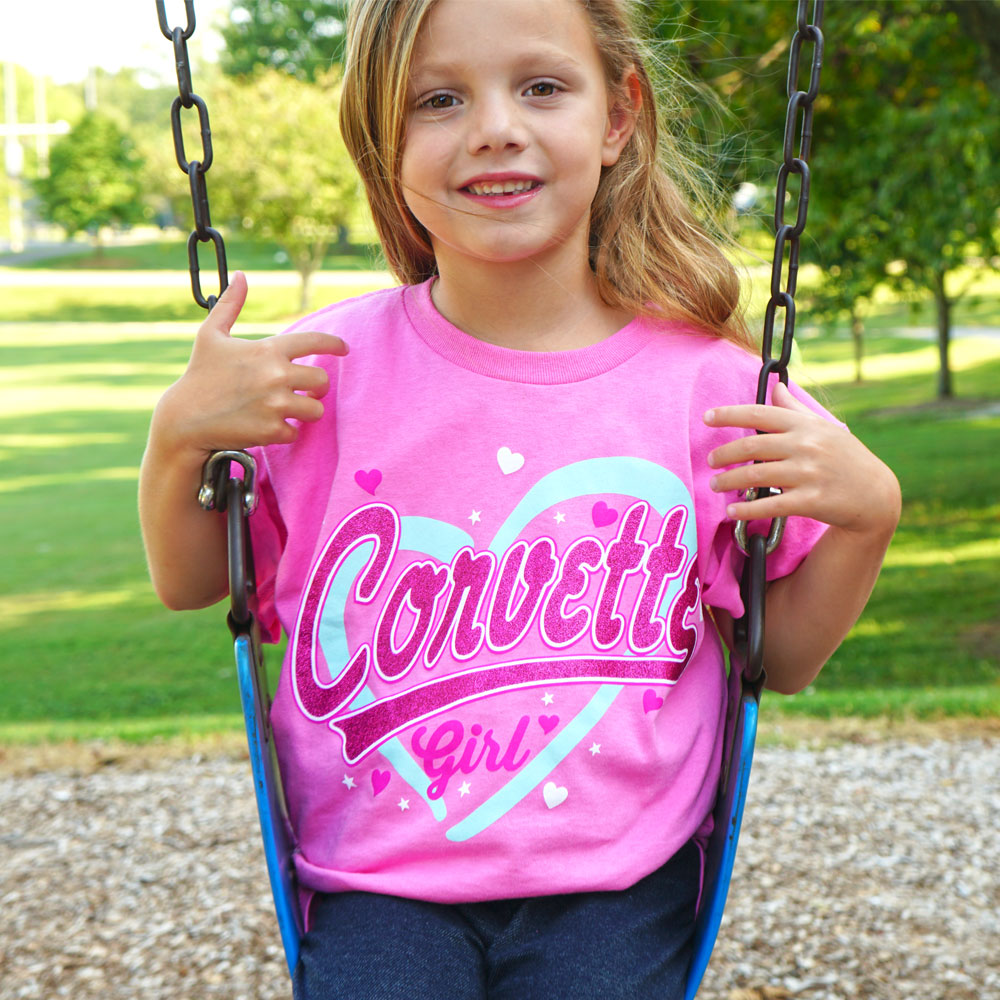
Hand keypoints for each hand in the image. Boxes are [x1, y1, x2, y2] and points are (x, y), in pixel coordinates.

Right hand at [155, 271, 348, 455]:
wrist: (184, 419)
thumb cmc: (199, 375)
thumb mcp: (210, 335)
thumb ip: (230, 304)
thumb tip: (241, 276)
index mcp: (268, 350)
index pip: (315, 341)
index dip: (334, 344)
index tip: (344, 348)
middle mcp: (277, 375)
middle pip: (322, 380)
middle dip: (317, 386)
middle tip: (306, 390)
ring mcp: (276, 404)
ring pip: (316, 409)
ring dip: (306, 410)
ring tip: (290, 409)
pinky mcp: (272, 430)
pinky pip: (296, 432)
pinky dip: (286, 431)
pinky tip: (270, 426)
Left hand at [704, 381, 899, 536]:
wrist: (876, 494)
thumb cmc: (845, 457)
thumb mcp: (823, 427)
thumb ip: (795, 409)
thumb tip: (776, 388)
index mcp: (805, 426)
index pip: (760, 413)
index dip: (729, 414)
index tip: (707, 418)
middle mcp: (805, 446)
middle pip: (751, 446)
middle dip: (724, 454)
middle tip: (710, 461)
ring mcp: (808, 473)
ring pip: (755, 475)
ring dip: (728, 480)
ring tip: (716, 484)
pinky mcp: (811, 500)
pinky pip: (770, 505)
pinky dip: (747, 508)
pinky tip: (732, 510)